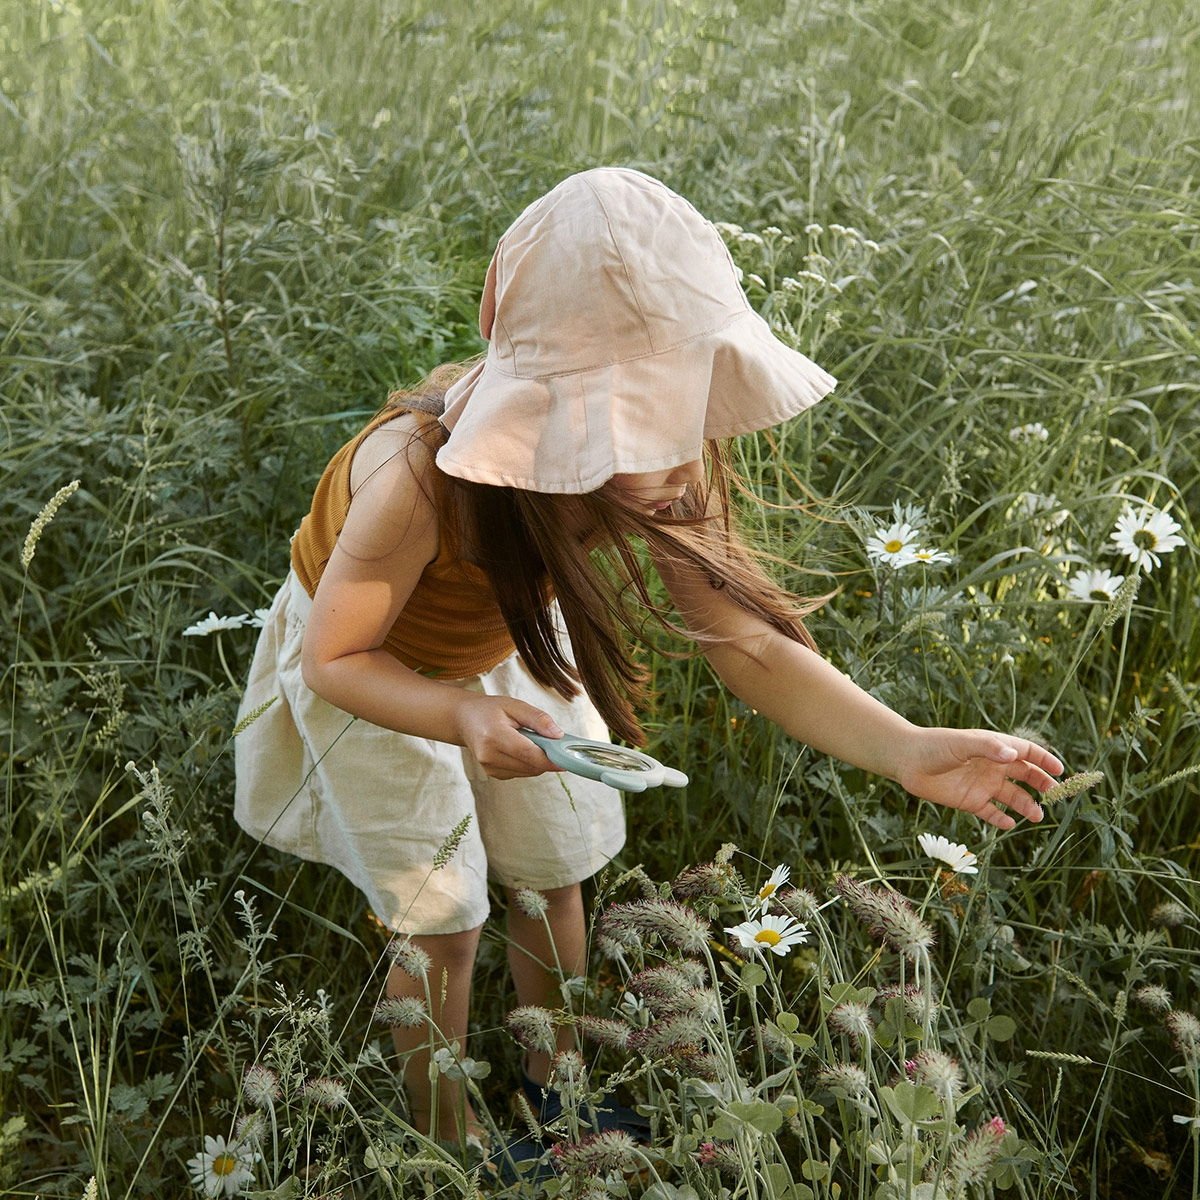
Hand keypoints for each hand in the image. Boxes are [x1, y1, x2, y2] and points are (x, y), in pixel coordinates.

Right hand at [454, 694, 564, 779]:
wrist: (465, 720)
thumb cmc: (490, 710)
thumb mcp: (515, 705)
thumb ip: (538, 719)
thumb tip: (558, 735)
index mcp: (494, 736)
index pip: (529, 754)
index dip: (551, 758)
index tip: (568, 757)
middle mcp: (489, 756)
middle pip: (531, 766)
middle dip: (548, 757)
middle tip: (553, 742)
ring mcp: (490, 768)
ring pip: (529, 772)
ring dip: (538, 760)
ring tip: (531, 740)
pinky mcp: (493, 774)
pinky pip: (521, 773)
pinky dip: (528, 763)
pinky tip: (520, 748)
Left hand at [894, 727, 1063, 829]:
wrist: (907, 760)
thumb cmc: (934, 745)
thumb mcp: (961, 743)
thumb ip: (987, 748)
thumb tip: (1014, 756)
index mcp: (994, 748)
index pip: (1027, 752)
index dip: (1044, 760)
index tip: (1060, 771)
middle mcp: (993, 767)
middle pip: (1026, 776)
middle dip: (1042, 785)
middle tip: (1055, 796)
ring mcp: (983, 785)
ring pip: (1012, 797)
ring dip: (1026, 806)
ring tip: (1036, 816)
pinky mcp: (970, 801)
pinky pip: (991, 813)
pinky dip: (1001, 819)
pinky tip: (1009, 824)